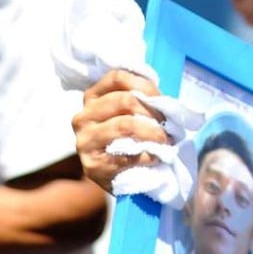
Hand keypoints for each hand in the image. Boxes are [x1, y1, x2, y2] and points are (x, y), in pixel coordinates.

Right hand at [72, 69, 169, 192]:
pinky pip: (126, 155)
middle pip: (124, 100)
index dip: (145, 86)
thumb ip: (139, 98)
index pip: (117, 77)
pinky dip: (147, 155)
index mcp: (92, 97)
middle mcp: (83, 117)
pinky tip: (155, 156)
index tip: (161, 99)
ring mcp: (85, 141)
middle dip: (152, 111)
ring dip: (152, 132)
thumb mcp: (128, 113)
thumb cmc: (126, 138)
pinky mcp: (93, 166)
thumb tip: (161, 98)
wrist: (116, 176)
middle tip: (168, 124)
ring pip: (125, 125)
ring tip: (165, 140)